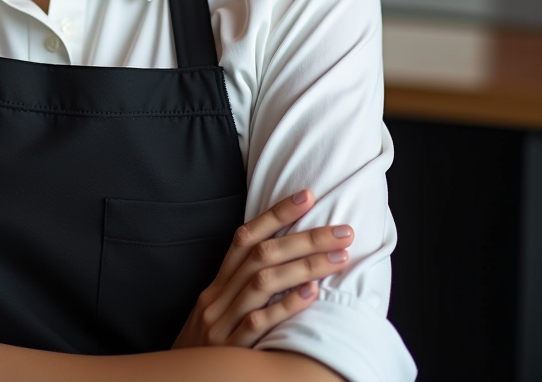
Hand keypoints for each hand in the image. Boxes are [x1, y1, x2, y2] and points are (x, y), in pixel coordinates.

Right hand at [173, 190, 352, 349]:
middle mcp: (218, 297)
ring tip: (340, 257)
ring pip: (263, 282)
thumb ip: (240, 291)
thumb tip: (281, 265)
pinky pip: (259, 322)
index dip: (275, 214)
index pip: (245, 238)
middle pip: (261, 255)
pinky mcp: (231, 350)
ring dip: (304, 266)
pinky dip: (286, 305)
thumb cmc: (203, 349)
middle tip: (342, 230)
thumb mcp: (216, 313)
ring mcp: (223, 322)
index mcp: (216, 284)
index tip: (307, 196)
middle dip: (304, 238)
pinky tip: (311, 293)